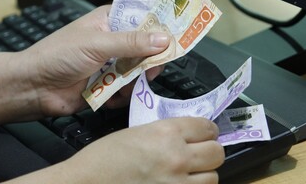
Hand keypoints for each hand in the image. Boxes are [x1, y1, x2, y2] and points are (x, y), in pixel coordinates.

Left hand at [23, 5, 169, 116]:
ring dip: (134, 80)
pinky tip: (110, 95)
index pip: (144, 19)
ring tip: (122, 84)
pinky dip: (123, 94)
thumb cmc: (57, 56)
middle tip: (151, 68)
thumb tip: (163, 39)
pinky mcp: (109, 84)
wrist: (35, 88)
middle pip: (147, 48)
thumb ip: (131, 42)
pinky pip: (129, 89)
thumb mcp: (97, 44)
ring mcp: (113, 64)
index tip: (175, 35)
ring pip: (140, 71)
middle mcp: (114, 42)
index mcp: (111, 21)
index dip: (160, 26)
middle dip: (150, 60)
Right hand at [63, 117, 223, 183]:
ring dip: (203, 173)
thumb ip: (169, 133)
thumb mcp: (140, 132)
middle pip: (217, 152)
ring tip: (188, 172)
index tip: (203, 133)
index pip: (207, 127)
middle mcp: (178, 157)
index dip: (207, 130)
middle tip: (197, 152)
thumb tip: (190, 136)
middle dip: (209, 150)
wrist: (88, 182)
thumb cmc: (107, 154)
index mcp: (167, 132)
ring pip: (213, 177)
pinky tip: (180, 183)